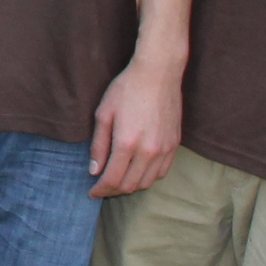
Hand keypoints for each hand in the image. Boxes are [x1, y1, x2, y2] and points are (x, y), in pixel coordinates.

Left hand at [87, 51, 182, 197]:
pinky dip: (148, 177)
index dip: (100, 190)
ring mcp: (164, 149)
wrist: (158, 73)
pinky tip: (138, 171)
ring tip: (118, 180)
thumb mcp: (104, 114)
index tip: (91, 192)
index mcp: (127, 143)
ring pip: (147, 182)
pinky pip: (162, 172)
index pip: (112, 180)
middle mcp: (148, 151)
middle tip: (102, 187)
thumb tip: (94, 170)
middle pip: (129, 185)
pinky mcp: (174, 145)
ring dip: (130, 186)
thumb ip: (98, 145)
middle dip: (112, 191)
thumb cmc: (127, 89)